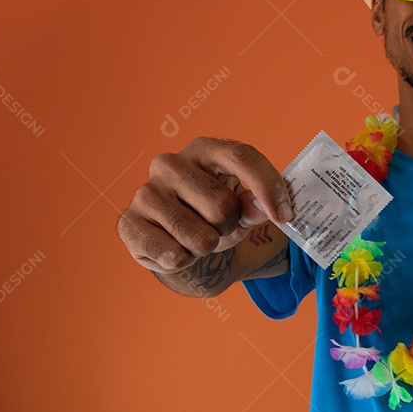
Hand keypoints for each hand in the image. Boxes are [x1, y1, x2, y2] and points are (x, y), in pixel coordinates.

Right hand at [117, 137, 291, 273]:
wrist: (174, 239)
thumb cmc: (211, 214)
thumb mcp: (241, 207)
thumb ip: (256, 205)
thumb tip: (271, 209)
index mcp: (204, 150)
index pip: (242, 156)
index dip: (268, 187)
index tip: (284, 216)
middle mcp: (169, 164)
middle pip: (223, 205)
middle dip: (228, 227)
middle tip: (217, 226)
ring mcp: (145, 192)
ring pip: (199, 237)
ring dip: (206, 247)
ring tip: (196, 238)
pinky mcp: (127, 223)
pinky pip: (173, 255)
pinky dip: (184, 262)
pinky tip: (175, 250)